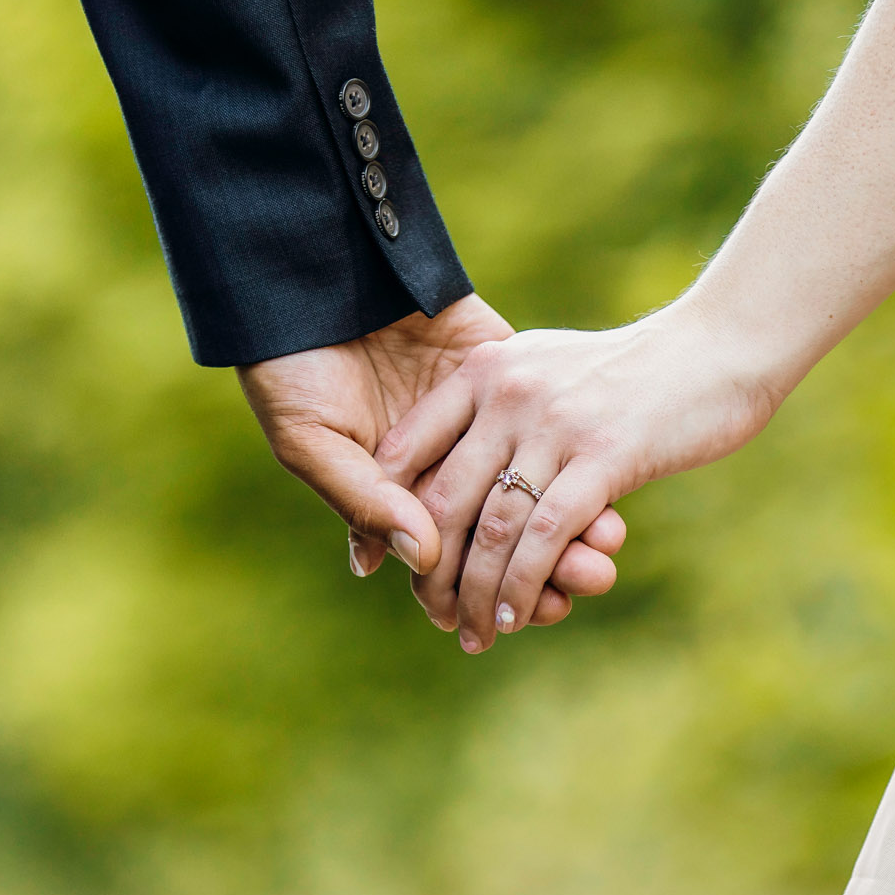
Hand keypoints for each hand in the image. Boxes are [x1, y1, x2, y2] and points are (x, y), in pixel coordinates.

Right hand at [239, 294, 625, 624]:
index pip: (445, 557)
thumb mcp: (311, 439)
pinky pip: (545, 423)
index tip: (509, 624)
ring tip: (601, 557)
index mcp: (392, 490)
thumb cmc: (287, 367)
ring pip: (531, 485)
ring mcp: (474, 414)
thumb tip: (422, 556)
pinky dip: (576, 461)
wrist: (308, 270)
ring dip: (568, 526)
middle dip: (539, 569)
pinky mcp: (499, 366)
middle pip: (500, 531)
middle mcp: (440, 461)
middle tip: (578, 593)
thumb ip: (365, 498)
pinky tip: (607, 499)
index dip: (476, 591)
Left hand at [378, 304, 781, 650]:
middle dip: (432, 573)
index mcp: (485, 368)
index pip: (405, 448)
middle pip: (443, 500)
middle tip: (434, 616)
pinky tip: (515, 617)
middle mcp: (507, 391)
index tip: (375, 561)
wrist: (719, 347)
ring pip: (494, 528)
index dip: (383, 511)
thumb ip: (502, 407)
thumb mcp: (550, 369)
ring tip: (473, 636)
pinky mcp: (603, 455)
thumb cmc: (636, 371)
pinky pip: (546, 535)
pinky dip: (524, 585)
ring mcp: (554, 423)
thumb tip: (463, 468)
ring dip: (477, 594)